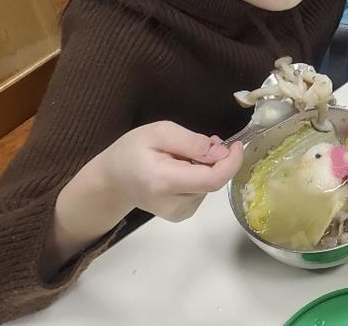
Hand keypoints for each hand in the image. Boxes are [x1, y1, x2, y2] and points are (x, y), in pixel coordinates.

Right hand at [46, 122, 242, 276]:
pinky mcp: (181, 215)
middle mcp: (173, 204)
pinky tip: (183, 170)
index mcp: (164, 181)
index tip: (236, 144)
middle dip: (217, 159)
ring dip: (207, 168)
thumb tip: (222, 152)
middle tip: (203, 142)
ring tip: (184, 156)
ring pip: (209, 186)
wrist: (112, 179)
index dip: (231, 162)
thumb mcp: (160, 132)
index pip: (212, 179)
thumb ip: (192, 142)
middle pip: (213, 182)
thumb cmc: (132, 151)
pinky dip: (200, 177)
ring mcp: (177, 213)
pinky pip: (202, 192)